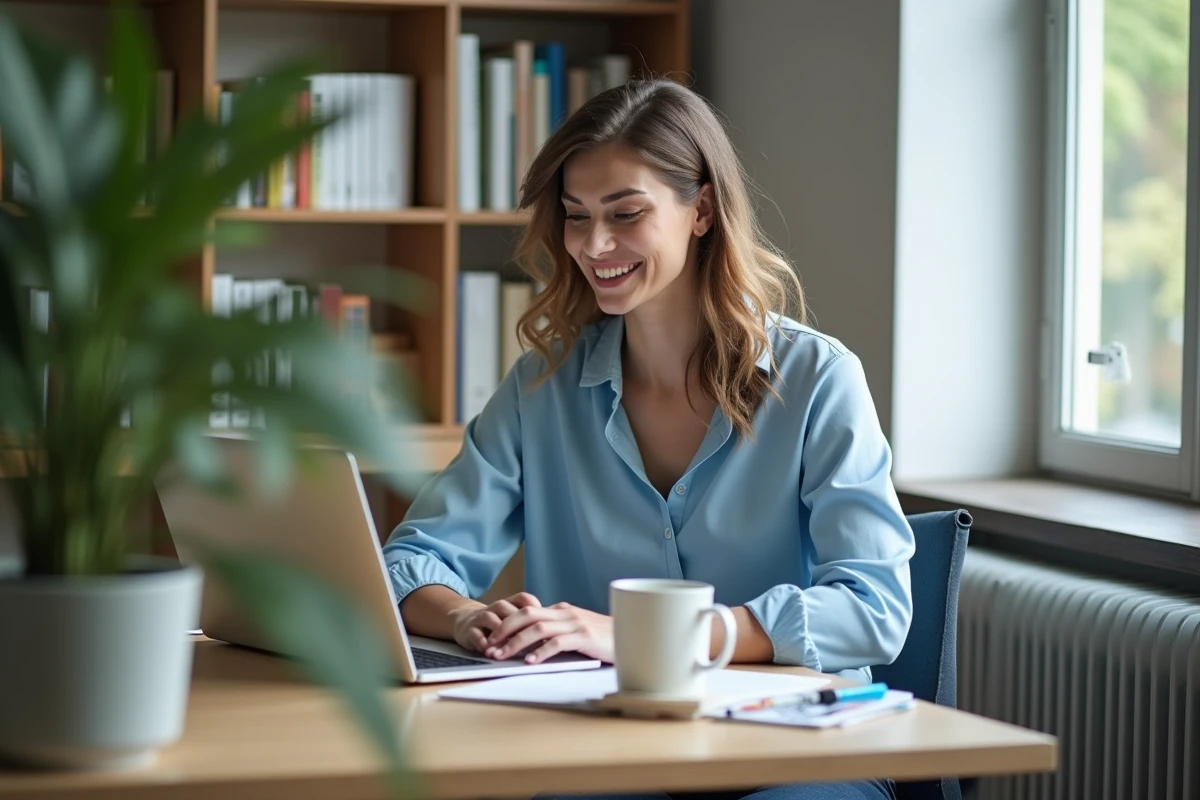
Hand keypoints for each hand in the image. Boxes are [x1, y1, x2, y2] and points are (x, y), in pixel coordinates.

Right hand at [449, 592, 542, 653]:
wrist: (465, 622)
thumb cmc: (497, 624)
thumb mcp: (514, 620)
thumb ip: (532, 624)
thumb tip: (556, 635)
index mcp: (511, 603)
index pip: (525, 600)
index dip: (537, 611)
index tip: (548, 627)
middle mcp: (497, 607)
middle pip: (510, 611)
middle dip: (522, 627)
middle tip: (536, 642)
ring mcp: (482, 617)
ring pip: (492, 620)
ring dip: (503, 634)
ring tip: (512, 648)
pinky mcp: (469, 629)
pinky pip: (476, 634)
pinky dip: (483, 642)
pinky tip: (491, 652)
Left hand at [484, 602, 613, 664]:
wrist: (636, 637)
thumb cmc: (606, 639)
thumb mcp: (578, 632)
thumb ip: (558, 634)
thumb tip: (533, 646)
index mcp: (562, 611)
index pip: (526, 611)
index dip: (506, 624)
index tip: (492, 640)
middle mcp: (566, 613)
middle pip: (526, 615)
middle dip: (504, 630)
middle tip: (489, 647)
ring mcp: (575, 624)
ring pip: (537, 628)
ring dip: (515, 642)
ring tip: (502, 656)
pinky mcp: (585, 637)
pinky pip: (557, 642)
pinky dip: (540, 652)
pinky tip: (530, 662)